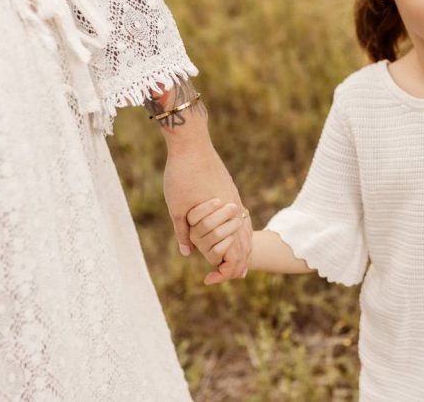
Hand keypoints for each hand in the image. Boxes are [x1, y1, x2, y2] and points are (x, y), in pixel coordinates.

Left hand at [162, 139, 251, 283]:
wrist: (191, 144)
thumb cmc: (182, 175)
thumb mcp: (177, 208)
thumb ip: (184, 233)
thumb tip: (189, 253)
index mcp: (224, 215)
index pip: (234, 252)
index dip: (226, 270)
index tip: (212, 279)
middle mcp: (235, 207)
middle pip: (245, 242)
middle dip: (239, 263)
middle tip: (233, 277)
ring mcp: (234, 197)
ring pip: (245, 228)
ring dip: (243, 247)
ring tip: (238, 261)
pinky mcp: (229, 189)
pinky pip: (241, 216)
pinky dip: (240, 231)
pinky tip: (234, 233)